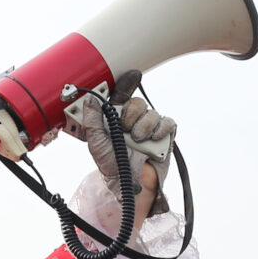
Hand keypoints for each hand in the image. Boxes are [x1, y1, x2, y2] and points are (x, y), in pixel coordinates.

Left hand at [60, 88, 177, 210]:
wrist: (128, 184)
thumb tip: (90, 98)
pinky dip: (160, 129)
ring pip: (152, 113)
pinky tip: (153, 139)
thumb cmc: (111, 164)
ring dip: (144, 126)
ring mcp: (150, 127)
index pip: (122, 96)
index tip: (132, 74)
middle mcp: (133, 120)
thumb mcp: (95, 142)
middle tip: (125, 131)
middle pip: (137, 103)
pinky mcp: (164, 136)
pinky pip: (167, 123)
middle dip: (130, 116)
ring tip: (137, 140)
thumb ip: (92, 120)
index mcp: (116, 119)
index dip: (127, 83)